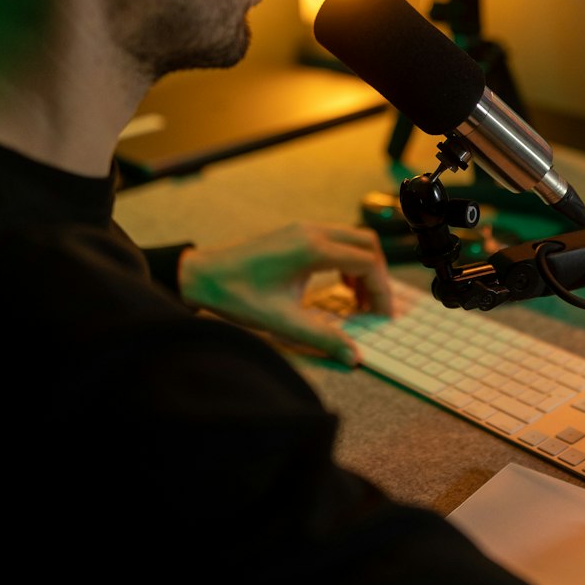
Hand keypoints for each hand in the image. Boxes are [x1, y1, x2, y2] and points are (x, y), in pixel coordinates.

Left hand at [177, 222, 391, 366]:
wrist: (202, 276)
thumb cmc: (238, 295)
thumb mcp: (283, 322)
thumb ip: (323, 338)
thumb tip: (353, 356)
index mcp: (313, 248)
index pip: (367, 263)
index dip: (381, 290)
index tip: (382, 316)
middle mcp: (312, 231)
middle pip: (367, 244)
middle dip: (377, 276)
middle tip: (374, 307)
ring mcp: (303, 228)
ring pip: (352, 239)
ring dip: (362, 266)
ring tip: (356, 300)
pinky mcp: (295, 232)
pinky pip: (335, 239)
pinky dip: (346, 260)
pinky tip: (337, 286)